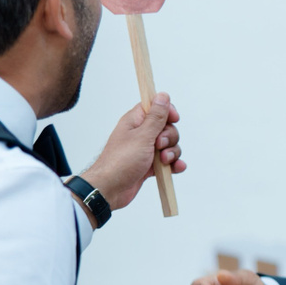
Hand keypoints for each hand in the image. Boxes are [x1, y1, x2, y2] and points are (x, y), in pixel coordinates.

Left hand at [79, 95, 184, 213]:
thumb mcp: (142, 136)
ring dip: (172, 153)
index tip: (173, 119)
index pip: (155, 107)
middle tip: (158, 146)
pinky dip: (173, 164)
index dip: (167, 111)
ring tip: (163, 161)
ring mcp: (146, 150)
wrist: (110, 189)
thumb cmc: (121, 162)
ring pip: (169, 146)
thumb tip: (162, 96)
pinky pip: (168, 161)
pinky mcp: (150, 165)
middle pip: (167, 128)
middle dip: (170, 138)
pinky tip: (175, 168)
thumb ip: (156, 117)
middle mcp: (141, 134)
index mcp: (135, 121)